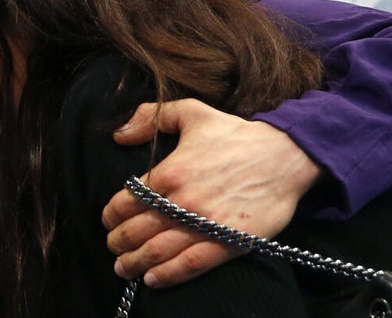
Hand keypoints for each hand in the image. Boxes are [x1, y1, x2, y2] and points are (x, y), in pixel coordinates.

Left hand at [102, 98, 320, 286]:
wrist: (284, 156)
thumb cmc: (234, 134)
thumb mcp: (190, 112)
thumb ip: (151, 117)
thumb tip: (119, 135)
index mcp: (170, 171)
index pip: (127, 200)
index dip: (111, 214)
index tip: (107, 220)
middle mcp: (183, 200)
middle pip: (138, 229)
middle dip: (118, 241)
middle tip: (112, 246)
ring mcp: (206, 223)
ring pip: (159, 250)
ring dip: (135, 262)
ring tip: (124, 268)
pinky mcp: (229, 241)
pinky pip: (192, 264)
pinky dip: (168, 275)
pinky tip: (153, 279)